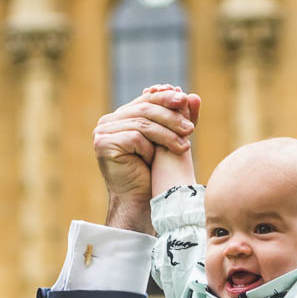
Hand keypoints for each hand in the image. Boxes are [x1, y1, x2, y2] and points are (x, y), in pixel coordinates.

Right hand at [95, 85, 198, 232]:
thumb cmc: (154, 172)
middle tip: (190, 128)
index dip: (165, 97)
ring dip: (167, 134)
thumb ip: (179, 118)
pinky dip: (149, 148)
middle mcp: (108, 122)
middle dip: (170, 117)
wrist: (140, 201)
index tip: (185, 99)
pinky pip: (134, 137)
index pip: (145, 100)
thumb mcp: (169, 138)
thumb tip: (194, 96)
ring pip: (142, 124)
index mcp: (121, 117)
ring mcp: (102, 132)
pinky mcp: (103, 144)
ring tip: (185, 146)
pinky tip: (155, 159)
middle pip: (145, 109)